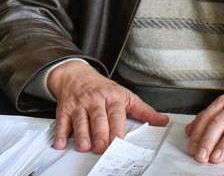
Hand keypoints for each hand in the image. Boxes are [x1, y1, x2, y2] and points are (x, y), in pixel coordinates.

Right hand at [48, 61, 168, 153]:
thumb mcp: (126, 96)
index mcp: (113, 97)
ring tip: (84, 147)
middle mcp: (95, 101)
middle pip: (98, 118)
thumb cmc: (104, 89)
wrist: (77, 75)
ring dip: (81, 134)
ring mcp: (79, 105)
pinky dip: (60, 133)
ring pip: (80, 120)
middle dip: (99, 134)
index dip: (116, 128)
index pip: (115, 114)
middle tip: (101, 148)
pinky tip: (61, 143)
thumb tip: (162, 121)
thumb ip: (144, 111)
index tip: (118, 141)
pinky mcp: (65, 110)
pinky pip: (62, 122)